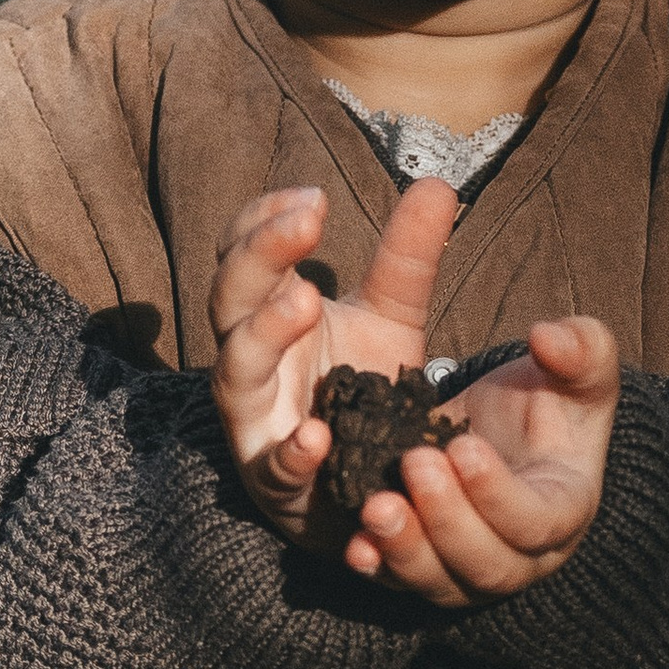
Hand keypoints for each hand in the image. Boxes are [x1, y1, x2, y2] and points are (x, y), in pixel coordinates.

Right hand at [208, 176, 457, 541]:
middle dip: (259, 254)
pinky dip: (290, 452)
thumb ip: (409, 257)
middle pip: (229, 295)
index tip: (314, 198)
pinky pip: (273, 465)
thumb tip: (439, 182)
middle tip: (304, 222)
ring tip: (302, 300)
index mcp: (268, 311)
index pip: (242, 250)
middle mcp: (250, 358)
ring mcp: (256, 418)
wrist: (360, 485)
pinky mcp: (275, 480)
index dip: (263, 219)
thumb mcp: (392, 318)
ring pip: (236, 370)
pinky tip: (315, 436)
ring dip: (263, 333)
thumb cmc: (357, 391)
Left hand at [346, 318, 617, 607]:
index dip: (499, 493)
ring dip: (405, 550)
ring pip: (440, 582)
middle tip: (413, 463)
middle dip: (447, 521)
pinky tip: (355, 545)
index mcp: (564, 511)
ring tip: (375, 507)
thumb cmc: (550, 399)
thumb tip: (548, 337)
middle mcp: (521, 556)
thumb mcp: (578, 366)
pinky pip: (399, 581)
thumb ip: (581, 348)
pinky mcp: (425, 568)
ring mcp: (469, 570)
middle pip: (487, 564)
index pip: (537, 521)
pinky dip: (377, 566)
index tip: (461, 445)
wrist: (507, 431)